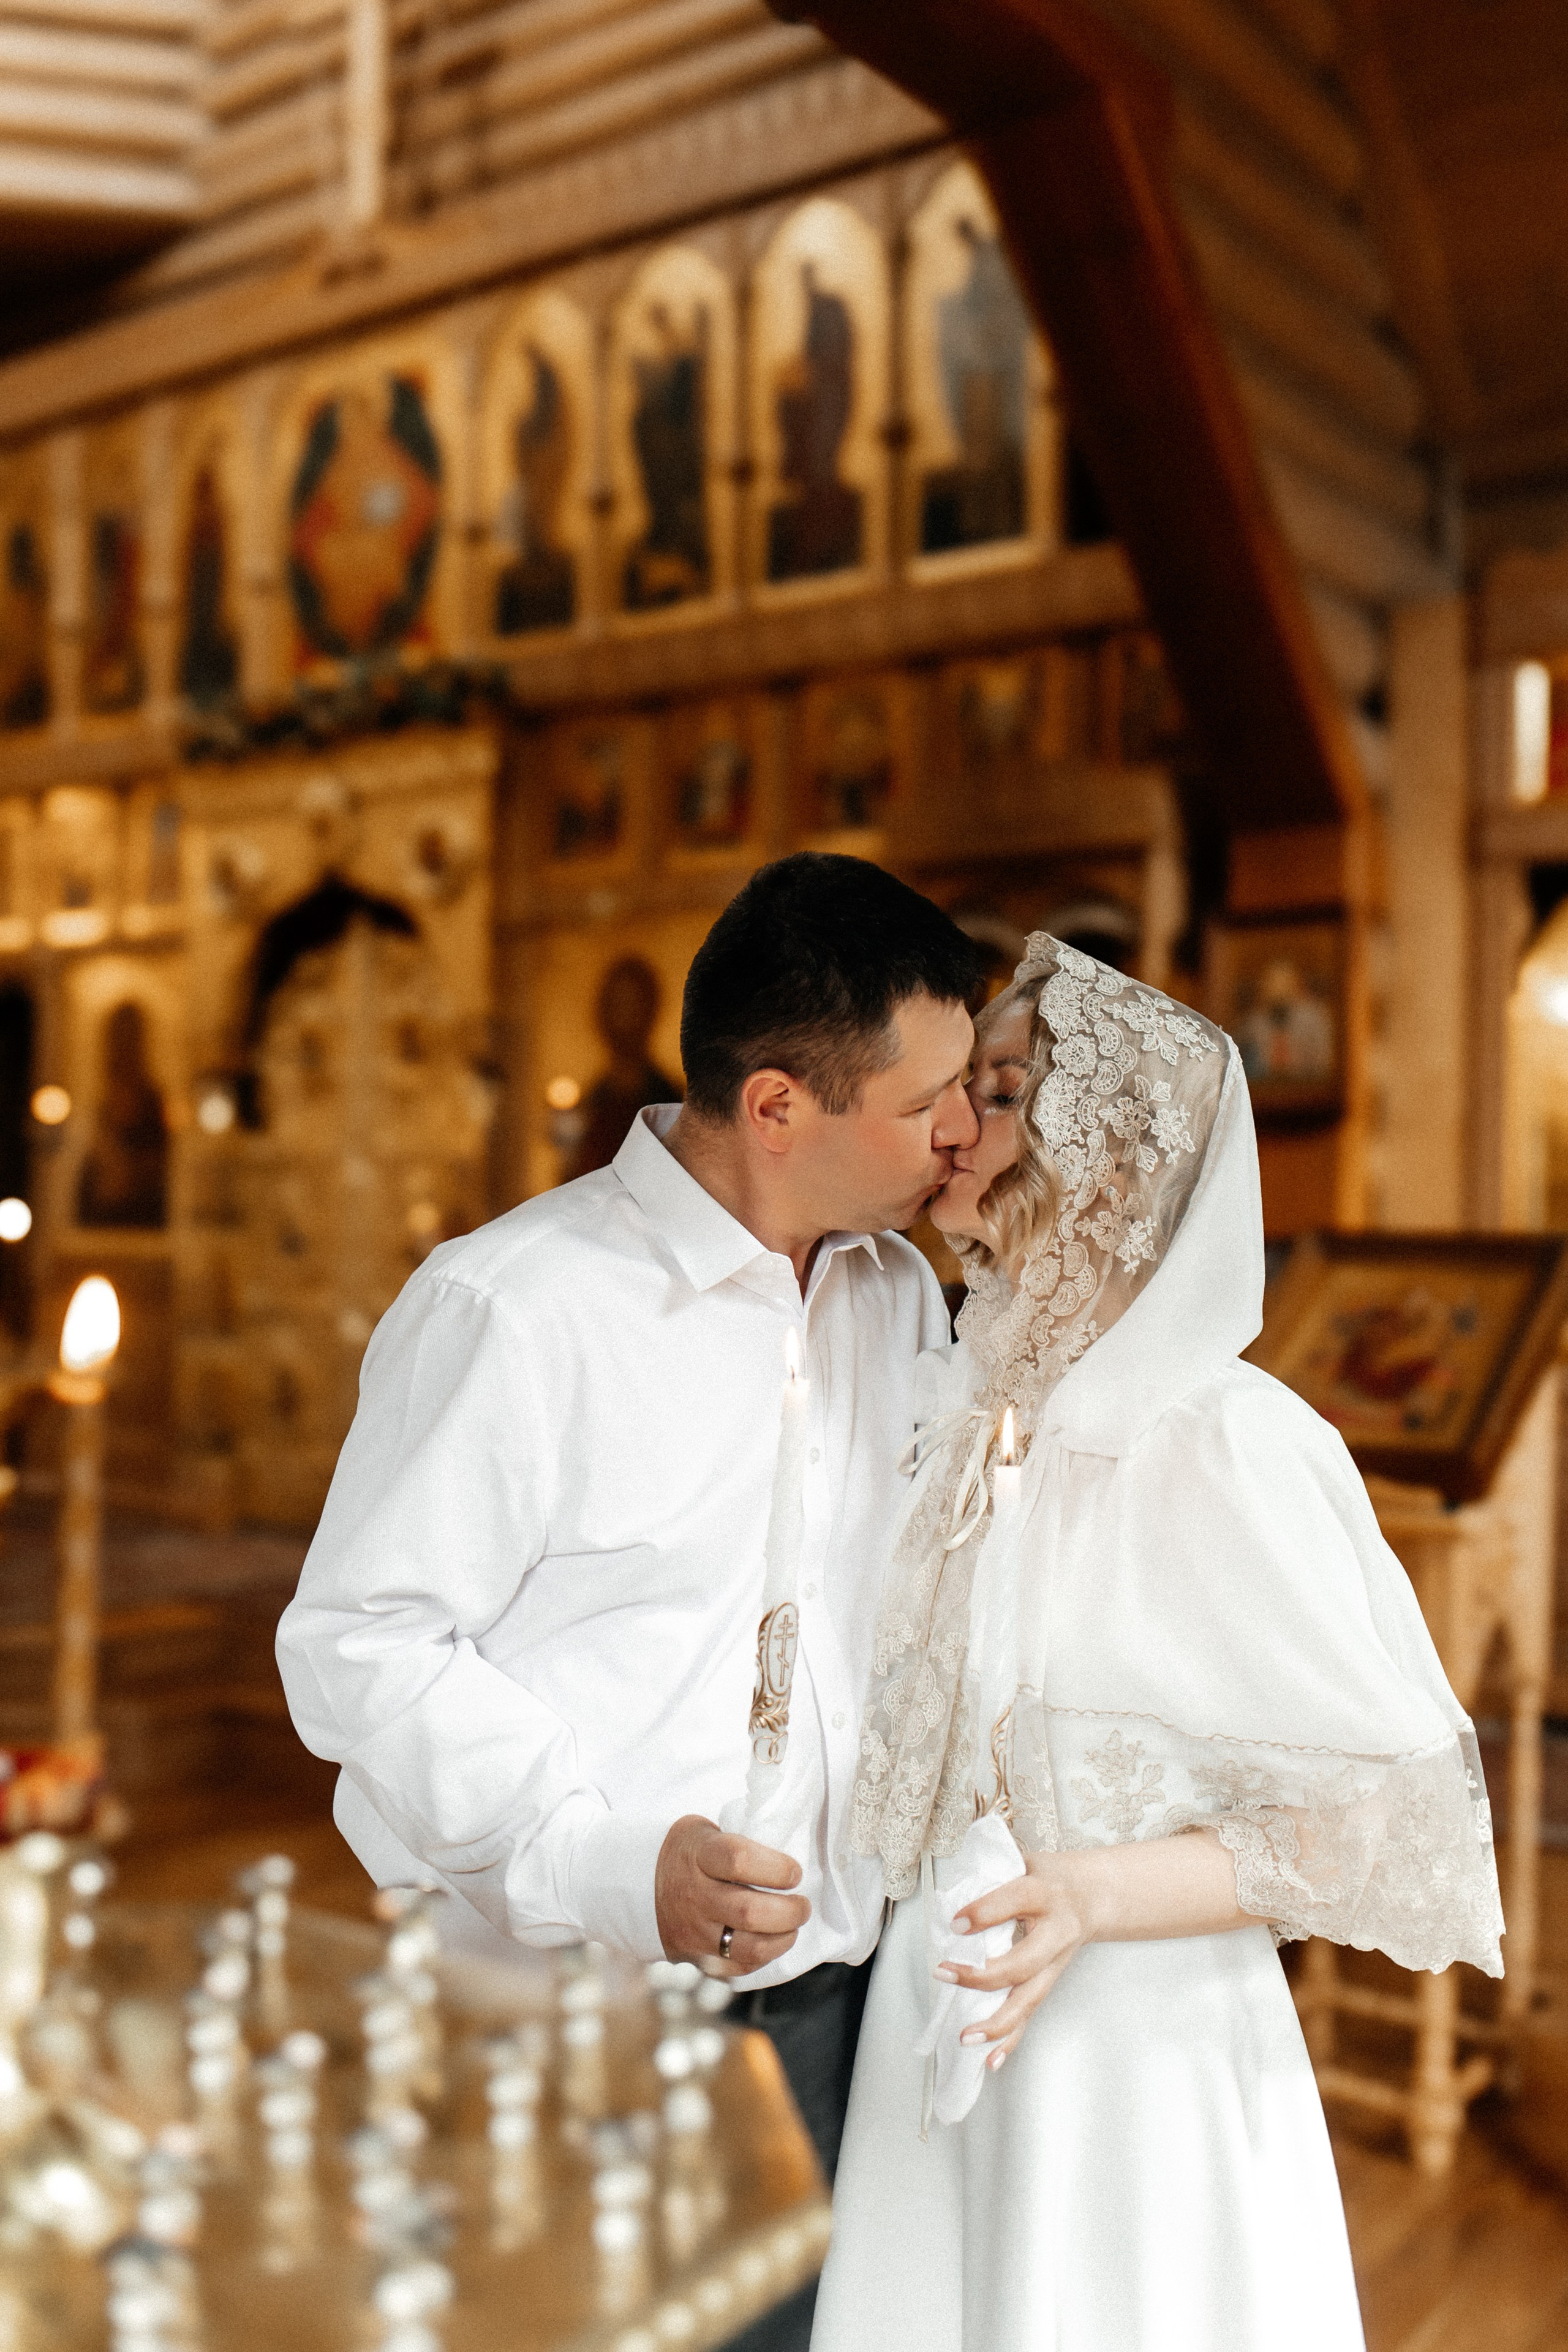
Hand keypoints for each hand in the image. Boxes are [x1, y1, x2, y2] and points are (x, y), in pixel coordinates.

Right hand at [654, 1815, 810, 1976]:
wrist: (641, 1883)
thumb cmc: (691, 1853)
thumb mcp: (708, 1832)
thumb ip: (743, 1841)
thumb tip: (792, 1851)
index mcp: (699, 1855)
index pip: (740, 1860)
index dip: (776, 1868)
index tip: (794, 1872)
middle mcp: (695, 1896)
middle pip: (749, 1912)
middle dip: (789, 1911)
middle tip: (802, 1905)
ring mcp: (694, 1932)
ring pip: (749, 1947)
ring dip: (783, 1939)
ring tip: (792, 1926)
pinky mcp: (696, 1959)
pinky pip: (739, 1968)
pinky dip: (763, 1957)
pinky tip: (772, 1941)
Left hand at [936, 1851, 1094, 2065]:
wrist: (1092, 1896)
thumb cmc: (1051, 1878)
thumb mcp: (1025, 1862)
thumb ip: (991, 1875)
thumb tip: (948, 1895)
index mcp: (1044, 1893)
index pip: (1014, 1903)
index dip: (984, 1914)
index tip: (955, 1924)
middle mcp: (1055, 1932)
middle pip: (1023, 1962)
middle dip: (982, 1975)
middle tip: (945, 1973)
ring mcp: (1055, 1964)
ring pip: (1028, 2000)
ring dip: (996, 2023)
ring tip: (966, 2036)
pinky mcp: (1050, 1983)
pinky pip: (1030, 2015)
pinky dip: (1010, 2041)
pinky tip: (991, 2059)